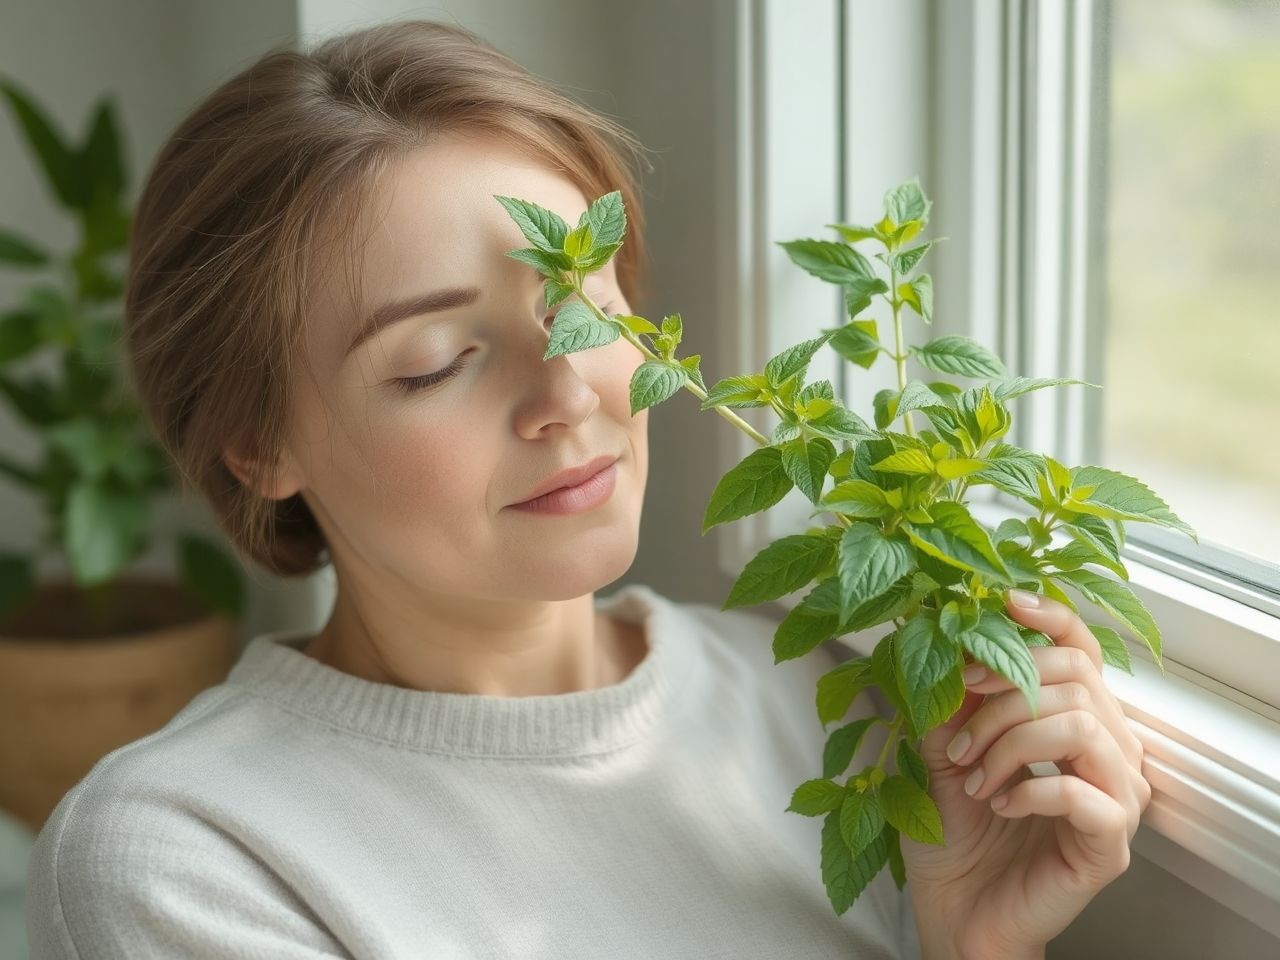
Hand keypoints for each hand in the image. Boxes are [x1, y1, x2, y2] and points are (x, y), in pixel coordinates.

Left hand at [900, 590, 1151, 959]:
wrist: (957, 907)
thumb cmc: (957, 829)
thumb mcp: (944, 745)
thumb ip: (953, 694)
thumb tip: (947, 628)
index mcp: (1076, 719)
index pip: (1083, 650)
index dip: (1050, 619)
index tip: (1003, 603)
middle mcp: (1109, 751)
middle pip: (1076, 677)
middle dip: (1004, 693)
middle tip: (959, 732)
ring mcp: (1117, 798)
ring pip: (1078, 724)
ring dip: (1009, 742)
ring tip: (975, 776)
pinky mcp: (1110, 845)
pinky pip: (1079, 792)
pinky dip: (1027, 788)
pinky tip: (1000, 803)